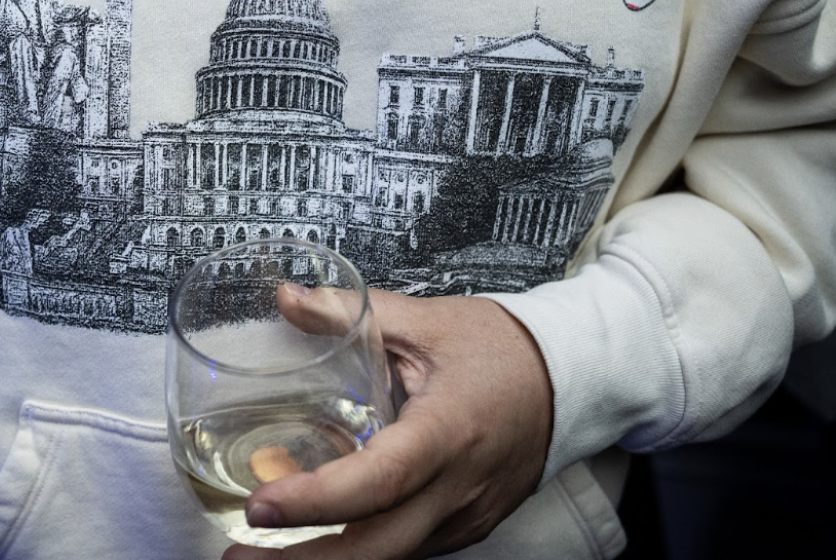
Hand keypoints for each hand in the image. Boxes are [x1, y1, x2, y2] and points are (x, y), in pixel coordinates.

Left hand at [224, 289, 552, 559]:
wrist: (573, 379)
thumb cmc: (504, 349)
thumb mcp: (426, 320)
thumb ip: (350, 311)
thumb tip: (289, 301)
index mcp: (450, 430)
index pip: (380, 479)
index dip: (318, 499)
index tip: (262, 506)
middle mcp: (460, 487)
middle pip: (378, 548)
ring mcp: (466, 516)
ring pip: (392, 557)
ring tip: (261, 557)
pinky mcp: (466, 527)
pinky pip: (409, 548)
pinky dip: (362, 550)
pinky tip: (319, 542)